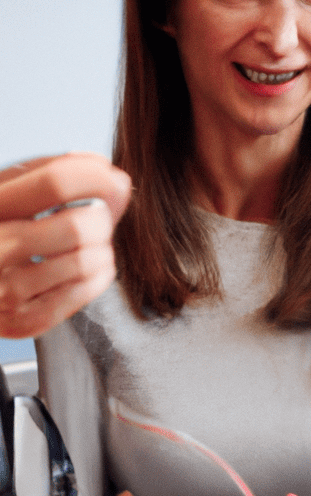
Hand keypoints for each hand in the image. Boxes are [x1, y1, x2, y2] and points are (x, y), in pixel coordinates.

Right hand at [0, 153, 130, 337]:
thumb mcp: (11, 194)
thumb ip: (53, 175)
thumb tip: (112, 176)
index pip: (55, 181)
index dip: (96, 177)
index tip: (114, 179)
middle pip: (78, 226)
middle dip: (101, 219)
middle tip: (97, 220)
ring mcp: (2, 289)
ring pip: (85, 261)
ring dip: (102, 249)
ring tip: (91, 245)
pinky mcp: (22, 320)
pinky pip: (84, 292)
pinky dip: (99, 275)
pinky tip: (89, 268)